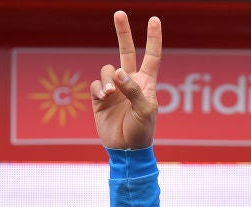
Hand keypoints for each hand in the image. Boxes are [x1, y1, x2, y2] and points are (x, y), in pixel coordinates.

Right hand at [89, 11, 161, 149]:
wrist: (126, 149)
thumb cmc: (142, 131)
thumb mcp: (145, 111)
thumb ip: (134, 90)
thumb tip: (118, 72)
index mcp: (146, 83)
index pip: (152, 56)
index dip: (153, 38)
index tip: (155, 19)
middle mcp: (130, 82)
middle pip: (126, 51)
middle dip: (123, 32)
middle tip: (120, 13)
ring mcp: (114, 89)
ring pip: (106, 69)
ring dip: (107, 80)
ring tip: (111, 95)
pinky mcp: (100, 98)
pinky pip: (95, 85)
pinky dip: (99, 90)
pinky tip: (104, 100)